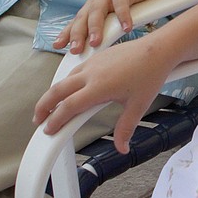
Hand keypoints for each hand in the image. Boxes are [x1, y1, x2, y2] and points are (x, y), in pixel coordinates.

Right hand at [33, 39, 169, 153]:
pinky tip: (71, 88)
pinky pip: (76, 69)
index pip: (68, 107)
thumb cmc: (150, 74)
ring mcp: (93, 62)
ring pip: (65, 78)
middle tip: (38, 120)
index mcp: (98, 87)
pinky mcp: (98, 55)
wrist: (159, 49)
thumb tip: (122, 148)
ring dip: (54, 92)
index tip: (48, 130)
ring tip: (51, 106)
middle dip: (43, 106)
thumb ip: (126, 128)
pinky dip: (67, 81)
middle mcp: (91, 73)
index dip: (55, 120)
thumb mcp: (138, 105)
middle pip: (57, 90)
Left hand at [53, 0, 164, 52]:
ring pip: (98, 12)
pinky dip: (123, 16)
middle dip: (77, 35)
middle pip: (83, 18)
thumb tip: (100, 51)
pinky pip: (121, 4)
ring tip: (96, 42)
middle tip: (75, 50)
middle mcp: (97, 1)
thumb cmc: (131, 0)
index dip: (66, 34)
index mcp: (92, 9)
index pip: (76, 23)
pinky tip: (126, 28)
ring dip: (95, 28)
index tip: (57, 46)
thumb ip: (108, 31)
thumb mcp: (116, 17)